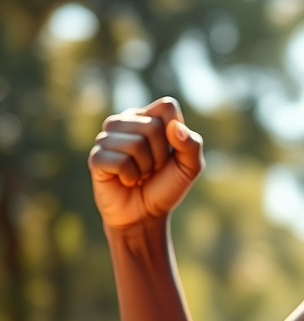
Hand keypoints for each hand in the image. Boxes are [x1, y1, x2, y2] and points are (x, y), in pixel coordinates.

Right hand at [88, 97, 204, 228]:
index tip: (171, 151)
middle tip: (153, 168)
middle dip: (161, 155)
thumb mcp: (190, 166)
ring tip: (140, 173)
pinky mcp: (96, 157)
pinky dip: (130, 176)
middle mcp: (125, 121)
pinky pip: (120, 161)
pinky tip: (126, 180)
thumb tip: (175, 127)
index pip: (167, 106)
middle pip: (153, 126)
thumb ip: (192, 145)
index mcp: (149, 116)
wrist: (145, 214)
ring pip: (136, 143)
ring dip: (145, 167)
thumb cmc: (167, 185)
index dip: (175, 133)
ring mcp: (107, 138)